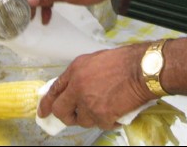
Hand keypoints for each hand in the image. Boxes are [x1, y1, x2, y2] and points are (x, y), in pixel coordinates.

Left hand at [38, 44, 152, 129]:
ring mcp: (89, 103)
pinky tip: (116, 112)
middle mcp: (78, 87)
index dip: (47, 103)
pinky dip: (109, 121)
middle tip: (76, 115)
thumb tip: (72, 89)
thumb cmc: (124, 61)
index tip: (44, 112)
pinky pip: (101, 125)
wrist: (142, 69)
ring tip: (105, 106)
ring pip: (82, 120)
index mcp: (75, 70)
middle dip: (67, 116)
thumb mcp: (94, 60)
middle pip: (61, 111)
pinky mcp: (102, 115)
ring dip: (92, 117)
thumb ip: (80, 75)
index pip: (54, 90)